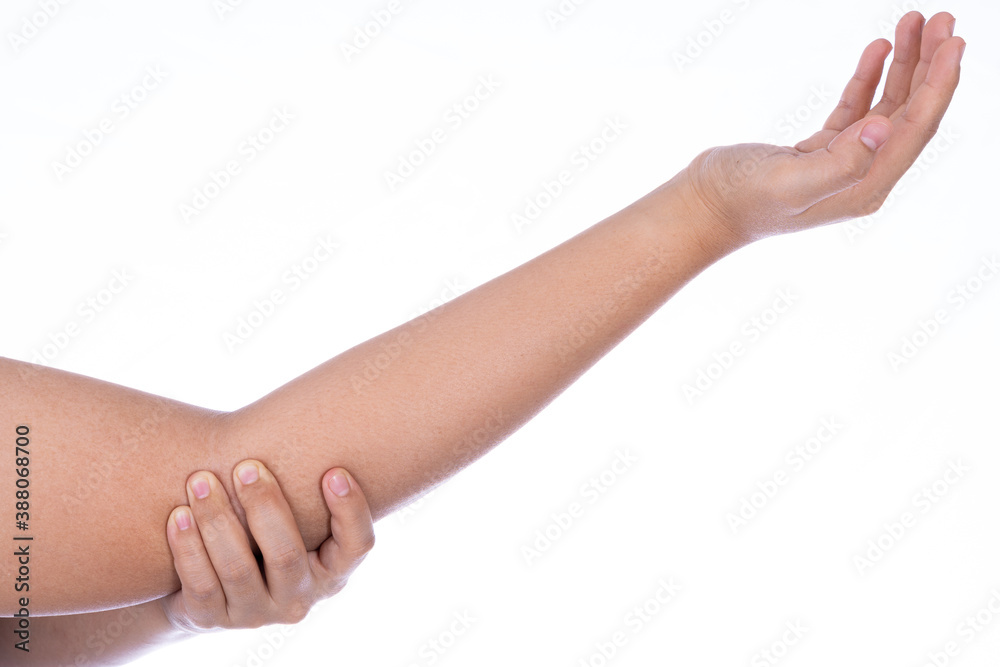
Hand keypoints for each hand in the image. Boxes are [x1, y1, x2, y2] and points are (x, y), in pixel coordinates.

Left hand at [160, 461, 374, 632]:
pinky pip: (200, 584)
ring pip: (237, 569)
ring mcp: (255, 614)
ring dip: (218, 520)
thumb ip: (302, 490)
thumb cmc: (262, 532)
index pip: (356, 546)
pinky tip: (179, 514)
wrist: (208, 585)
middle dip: (265, 506)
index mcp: (330, 572)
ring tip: (201, 480)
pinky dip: (188, 547)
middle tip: (246, 466)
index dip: (350, 511)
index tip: (332, 471)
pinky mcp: (211, 620)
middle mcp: (298, 599)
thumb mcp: (292, 519)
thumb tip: (307, 417)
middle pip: (287, 555)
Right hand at [679, 11, 964, 246]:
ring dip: (903, 66)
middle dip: (929, 66)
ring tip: (912, 23)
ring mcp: (841, 164)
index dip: (939, 84)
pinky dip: (869, 79)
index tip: (953, 41)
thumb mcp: (791, 183)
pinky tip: (877, 50)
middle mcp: (861, 177)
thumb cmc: (740, 199)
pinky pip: (856, 110)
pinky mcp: (818, 153)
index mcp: (865, 186)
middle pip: (910, 115)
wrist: (700, 208)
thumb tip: (884, 129)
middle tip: (940, 19)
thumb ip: (842, 162)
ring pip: (886, 108)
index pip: (916, 129)